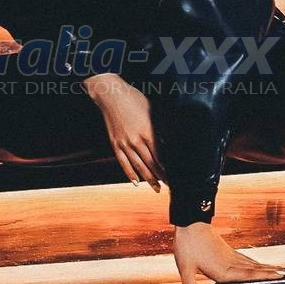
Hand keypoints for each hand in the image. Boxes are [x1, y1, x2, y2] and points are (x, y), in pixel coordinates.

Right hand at [85, 73, 167, 191]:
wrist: (111, 95)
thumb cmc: (134, 99)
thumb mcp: (153, 111)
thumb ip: (161, 129)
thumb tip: (168, 143)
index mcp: (148, 132)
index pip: (159, 156)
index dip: (166, 168)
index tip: (172, 176)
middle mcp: (136, 141)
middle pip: (150, 164)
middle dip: (159, 177)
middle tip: (167, 186)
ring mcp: (124, 143)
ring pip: (138, 166)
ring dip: (147, 179)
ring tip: (155, 188)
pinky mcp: (115, 144)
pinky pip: (123, 162)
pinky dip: (129, 173)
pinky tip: (135, 182)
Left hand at [173, 222, 284, 283]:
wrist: (189, 222)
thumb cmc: (187, 246)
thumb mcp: (185, 269)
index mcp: (224, 270)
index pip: (250, 274)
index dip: (267, 275)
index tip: (284, 276)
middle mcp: (232, 263)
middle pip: (258, 269)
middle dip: (276, 272)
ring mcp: (232, 256)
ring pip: (255, 264)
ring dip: (271, 268)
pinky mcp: (229, 252)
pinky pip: (249, 260)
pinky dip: (259, 264)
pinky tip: (263, 266)